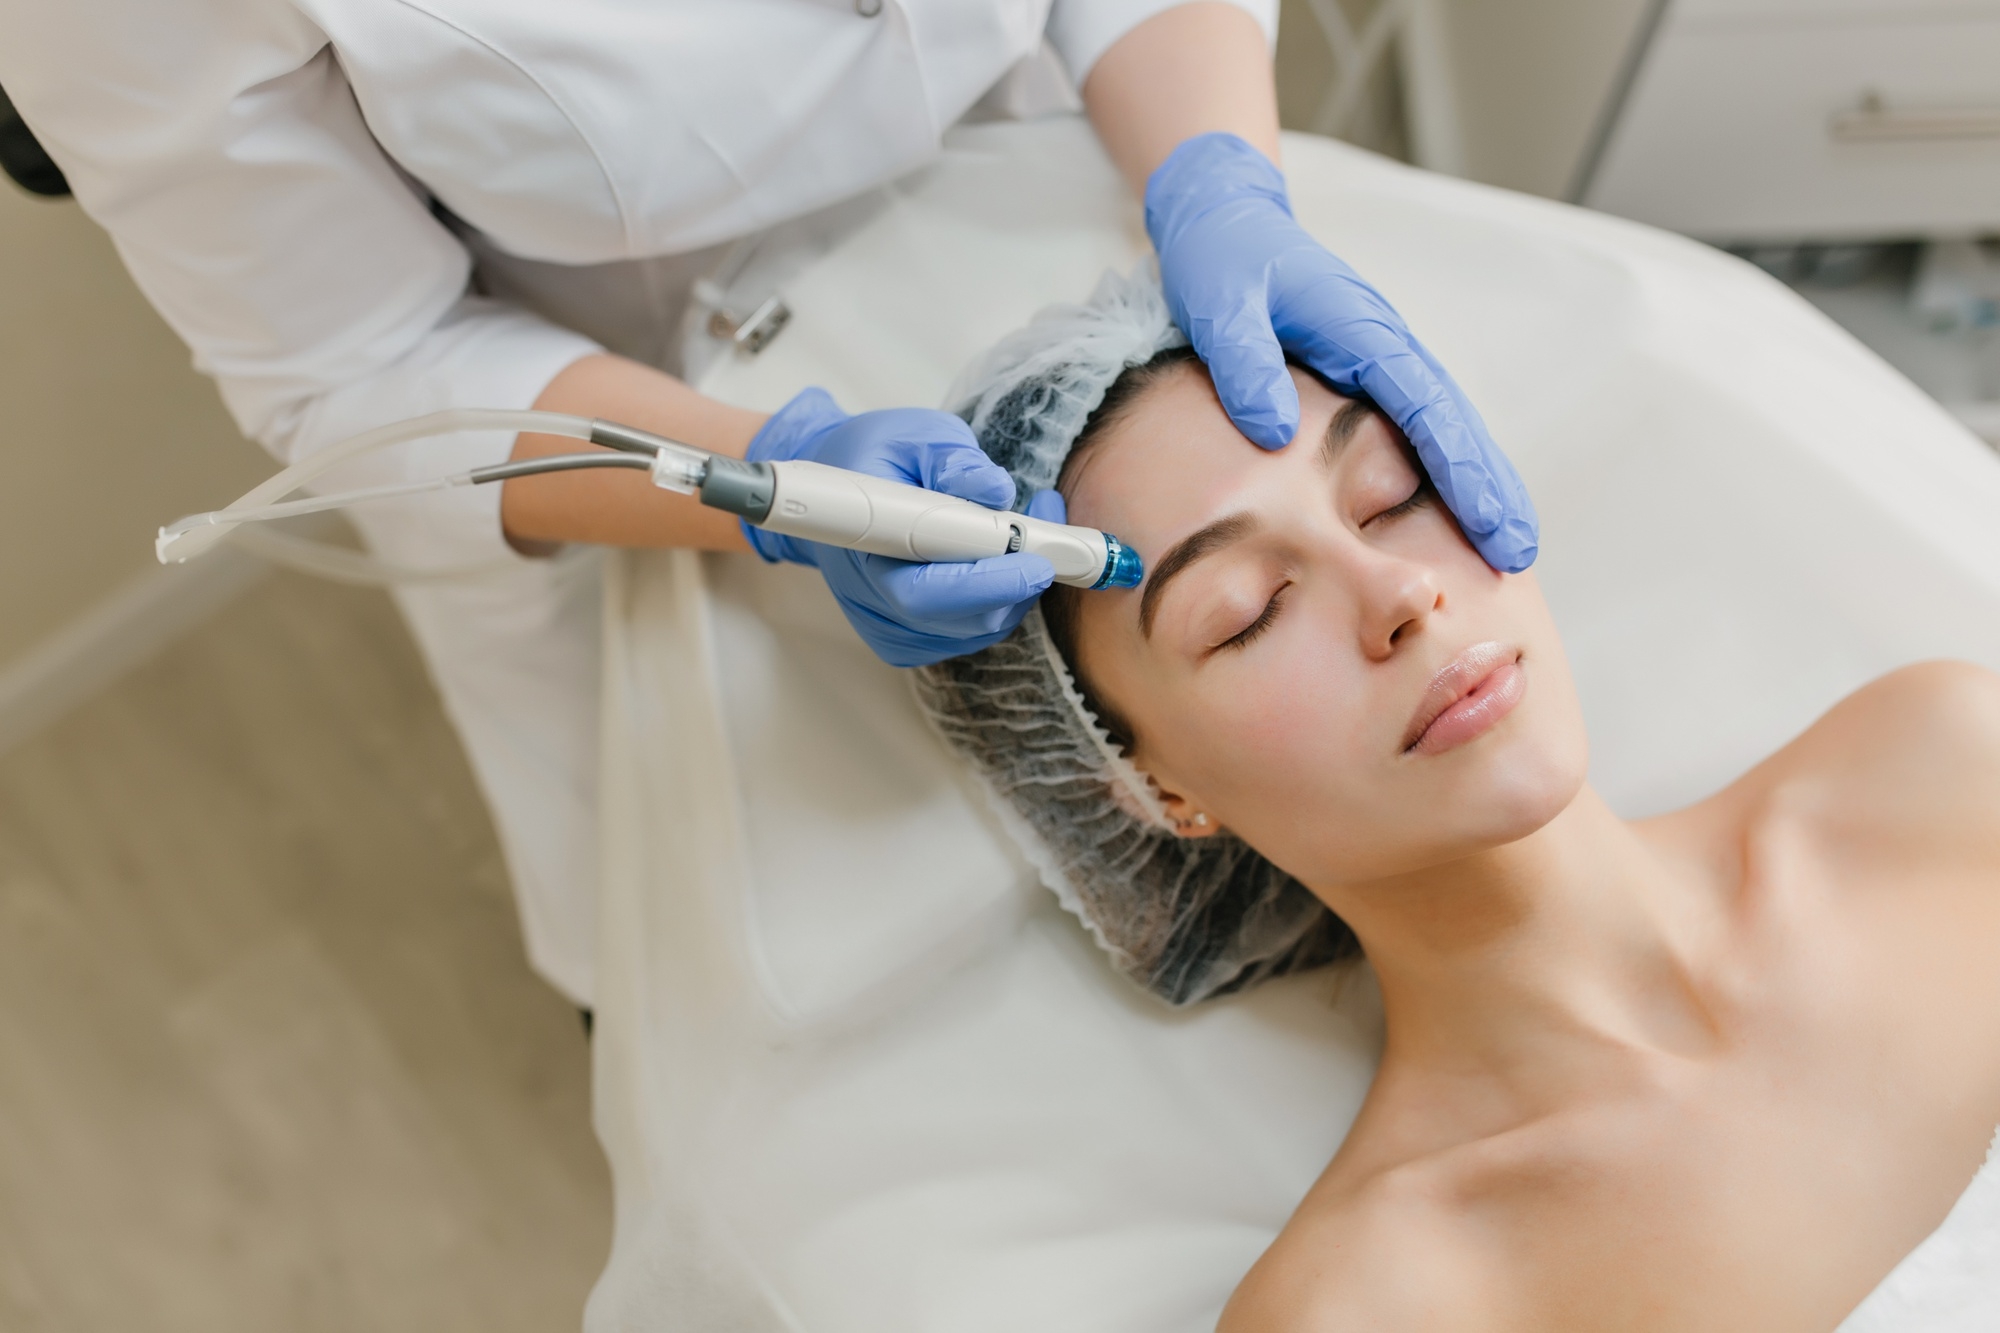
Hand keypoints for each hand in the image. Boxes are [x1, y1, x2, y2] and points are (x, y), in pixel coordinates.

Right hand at [742, 388, 1057, 666]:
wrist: (838, 492)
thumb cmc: (877, 458)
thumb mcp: (915, 435)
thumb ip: (954, 459)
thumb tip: (996, 490)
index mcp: (864, 548)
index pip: (925, 591)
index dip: (986, 583)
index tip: (1035, 561)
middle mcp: (871, 600)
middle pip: (960, 619)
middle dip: (1017, 583)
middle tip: (1050, 536)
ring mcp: (888, 627)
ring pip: (973, 630)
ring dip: (1015, 589)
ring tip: (1028, 532)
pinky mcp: (906, 639)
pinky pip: (968, 635)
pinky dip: (998, 603)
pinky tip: (1002, 563)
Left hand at [1145, 133, 1538, 572]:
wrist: (1225, 219)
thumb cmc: (1222, 259)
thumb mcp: (1220, 304)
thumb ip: (1245, 363)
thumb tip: (1274, 434)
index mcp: (1361, 329)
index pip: (1425, 407)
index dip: (1459, 467)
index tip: (1486, 520)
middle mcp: (1385, 344)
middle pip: (1454, 421)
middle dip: (1490, 486)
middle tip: (1518, 552)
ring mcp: (1382, 358)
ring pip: (1446, 425)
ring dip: (1480, 482)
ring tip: (1507, 546)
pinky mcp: (1368, 371)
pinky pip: (1418, 424)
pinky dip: (1446, 466)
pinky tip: (1459, 509)